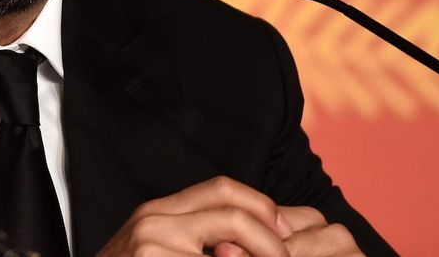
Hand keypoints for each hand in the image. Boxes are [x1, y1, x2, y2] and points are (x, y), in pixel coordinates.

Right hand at [96, 177, 363, 256]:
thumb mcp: (154, 251)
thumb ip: (193, 237)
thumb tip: (254, 235)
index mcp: (156, 212)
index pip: (220, 188)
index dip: (262, 205)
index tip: (284, 229)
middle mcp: (153, 223)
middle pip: (232, 211)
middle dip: (272, 237)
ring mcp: (153, 249)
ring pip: (231, 243)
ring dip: (264, 256)